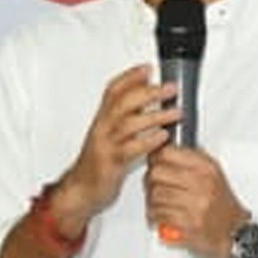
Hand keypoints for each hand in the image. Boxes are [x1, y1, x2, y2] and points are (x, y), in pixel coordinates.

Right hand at [55, 65, 181, 225]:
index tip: (149, 68)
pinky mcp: (110, 163)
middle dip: (148, 92)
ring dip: (155, 116)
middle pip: (122, 102)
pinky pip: (129, 150)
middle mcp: (102, 128)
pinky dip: (147, 141)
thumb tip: (150, 95)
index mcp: (103, 119)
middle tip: (171, 88)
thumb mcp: (112, 134)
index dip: (130, 77)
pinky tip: (163, 137)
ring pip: (128, 124)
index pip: (113, 90)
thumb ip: (127, 116)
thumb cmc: (101, 161)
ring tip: (176, 112)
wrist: (81, 189)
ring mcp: (105, 144)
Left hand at [144, 145, 248, 257]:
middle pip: (157, 173)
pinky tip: (162, 216)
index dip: (155, 158)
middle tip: (154, 186)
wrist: (234, 231)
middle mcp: (203, 184)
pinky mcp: (189, 224)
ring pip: (155, 195)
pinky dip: (156, 216)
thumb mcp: (212, 173)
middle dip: (150, 181)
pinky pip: (159, 215)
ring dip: (152, 201)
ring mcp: (196, 204)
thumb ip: (189, 160)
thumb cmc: (221, 203)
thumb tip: (160, 150)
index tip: (154, 163)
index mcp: (207, 168)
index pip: (167, 153)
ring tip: (159, 204)